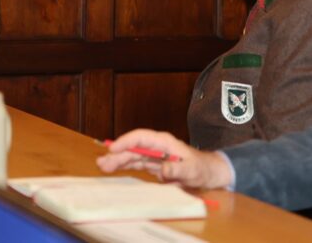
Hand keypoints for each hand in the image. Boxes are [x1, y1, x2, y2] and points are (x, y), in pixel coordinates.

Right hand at [96, 129, 232, 189]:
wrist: (209, 173)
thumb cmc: (202, 169)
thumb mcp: (192, 171)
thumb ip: (178, 170)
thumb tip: (163, 169)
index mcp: (165, 143)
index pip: (141, 137)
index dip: (126, 141)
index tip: (114, 148)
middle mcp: (157, 147)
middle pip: (133, 147)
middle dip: (117, 153)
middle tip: (102, 163)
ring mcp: (154, 155)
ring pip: (132, 156)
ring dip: (117, 160)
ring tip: (102, 166)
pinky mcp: (154, 164)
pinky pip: (136, 164)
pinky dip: (125, 166)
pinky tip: (113, 169)